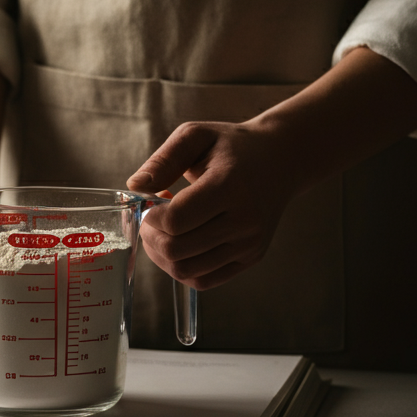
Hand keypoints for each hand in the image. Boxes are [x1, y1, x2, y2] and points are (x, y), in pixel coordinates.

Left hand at [126, 120, 299, 289]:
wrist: (281, 160)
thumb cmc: (232, 146)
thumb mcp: (196, 136)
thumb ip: (163, 160)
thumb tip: (135, 186)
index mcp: (229, 186)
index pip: (174, 221)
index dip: (150, 216)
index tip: (152, 202)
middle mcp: (244, 221)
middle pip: (176, 250)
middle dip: (151, 236)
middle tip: (154, 217)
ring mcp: (249, 244)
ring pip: (185, 270)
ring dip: (162, 254)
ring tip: (167, 229)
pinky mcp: (250, 258)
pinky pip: (203, 280)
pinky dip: (180, 267)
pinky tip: (181, 242)